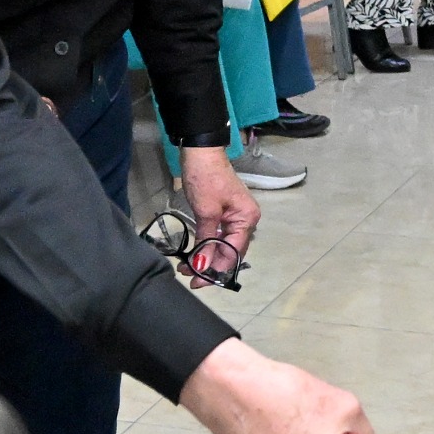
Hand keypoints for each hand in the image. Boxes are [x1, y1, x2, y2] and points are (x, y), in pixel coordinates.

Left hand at [178, 146, 260, 265]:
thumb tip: (202, 266)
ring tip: (186, 267)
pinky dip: (206, 244)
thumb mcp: (206, 211)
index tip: (198, 281)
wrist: (200, 151)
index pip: (234, 253)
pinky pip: (218, 235)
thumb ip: (206, 240)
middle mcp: (246, 220)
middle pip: (230, 252)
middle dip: (210, 266)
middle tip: (189, 277)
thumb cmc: (206, 179)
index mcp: (247, 219)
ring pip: (223, 245)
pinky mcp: (224, 213)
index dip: (216, 270)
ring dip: (206, 256)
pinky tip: (194, 253)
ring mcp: (235, 216)